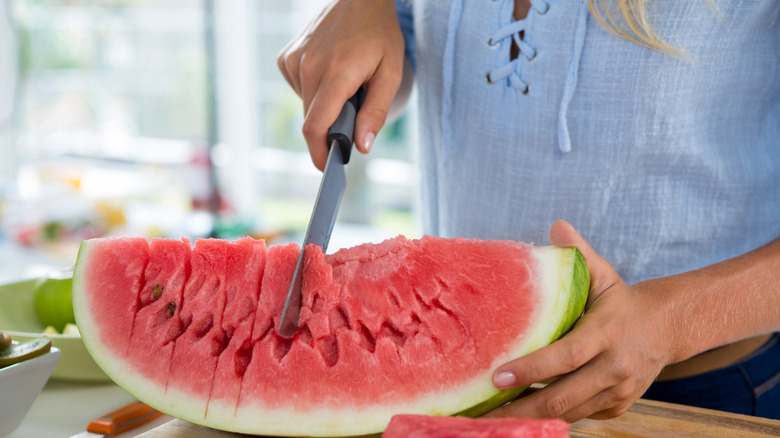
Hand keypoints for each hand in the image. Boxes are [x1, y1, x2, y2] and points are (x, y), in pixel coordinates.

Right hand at [277, 0, 404, 169]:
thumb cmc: (379, 33)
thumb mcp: (390, 74)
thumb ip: (375, 112)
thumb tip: (361, 146)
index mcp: (336, 74)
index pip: (315, 127)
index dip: (319, 153)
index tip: (326, 168)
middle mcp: (309, 67)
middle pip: (311, 120)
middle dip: (330, 127)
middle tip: (353, 112)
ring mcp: (294, 60)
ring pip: (306, 105)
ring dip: (324, 105)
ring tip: (345, 81)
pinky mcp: (287, 57)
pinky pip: (299, 88)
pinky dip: (314, 89)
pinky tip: (329, 70)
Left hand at [486, 220, 676, 421]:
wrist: (666, 329)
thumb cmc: (620, 300)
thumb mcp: (603, 274)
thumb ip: (579, 254)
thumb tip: (557, 226)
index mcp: (606, 334)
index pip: (564, 357)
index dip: (530, 370)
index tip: (496, 378)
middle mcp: (614, 368)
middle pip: (562, 397)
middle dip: (520, 409)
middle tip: (483, 414)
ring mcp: (617, 392)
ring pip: (568, 413)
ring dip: (531, 418)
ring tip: (493, 419)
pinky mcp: (616, 407)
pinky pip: (578, 416)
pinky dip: (550, 418)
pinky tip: (521, 416)